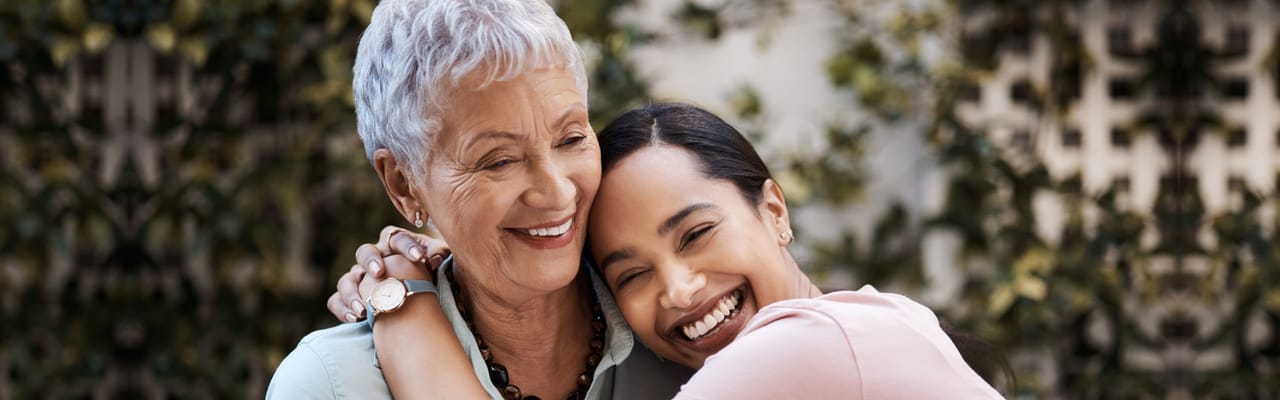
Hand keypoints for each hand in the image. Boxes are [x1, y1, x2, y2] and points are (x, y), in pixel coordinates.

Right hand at [327, 225, 451, 322]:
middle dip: (371, 261)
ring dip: (353, 292)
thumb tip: (434, 259)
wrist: (418, 298)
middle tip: (379, 273)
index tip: (419, 258)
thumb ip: (437, 255)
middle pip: (364, 252)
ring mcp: (359, 278)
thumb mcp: (436, 262)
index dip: (407, 246)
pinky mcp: (349, 298)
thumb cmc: (428, 274)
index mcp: (394, 245)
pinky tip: (356, 318)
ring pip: (347, 279)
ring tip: (364, 308)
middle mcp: (373, 259)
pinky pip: (336, 301)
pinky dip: (342, 308)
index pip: (396, 238)